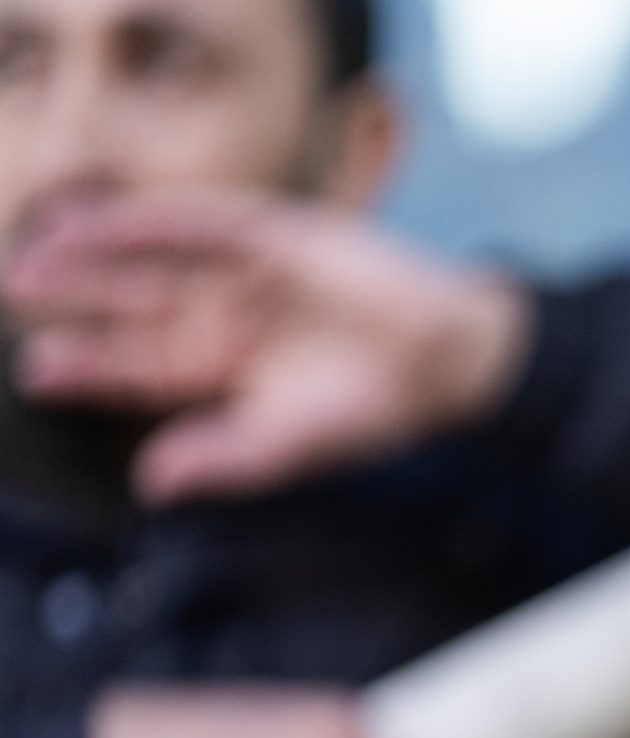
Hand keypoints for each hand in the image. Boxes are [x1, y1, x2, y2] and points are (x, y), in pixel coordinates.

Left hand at [3, 188, 530, 504]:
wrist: (447, 359)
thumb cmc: (375, 413)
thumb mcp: (290, 446)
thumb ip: (219, 459)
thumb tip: (149, 484)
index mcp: (221, 375)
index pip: (137, 367)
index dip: (88, 366)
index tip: (36, 368)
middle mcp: (221, 320)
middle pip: (129, 307)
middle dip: (73, 303)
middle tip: (14, 293)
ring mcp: (241, 274)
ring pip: (148, 260)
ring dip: (93, 256)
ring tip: (36, 256)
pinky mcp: (269, 233)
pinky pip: (194, 222)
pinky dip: (146, 220)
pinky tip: (98, 222)